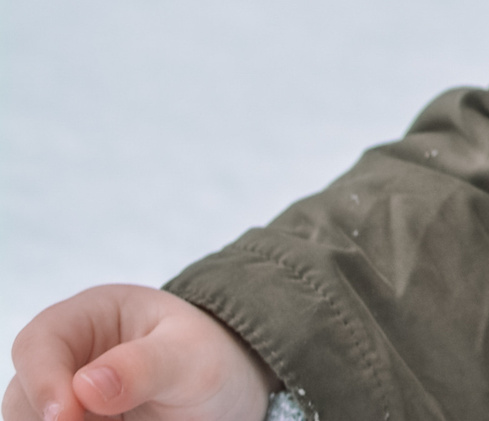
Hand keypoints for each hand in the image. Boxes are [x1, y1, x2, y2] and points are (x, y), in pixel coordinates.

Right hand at [5, 287, 277, 420]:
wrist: (226, 392)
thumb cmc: (208, 359)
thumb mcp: (192, 357)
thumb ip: (146, 366)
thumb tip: (85, 386)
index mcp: (89, 316)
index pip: (38, 343)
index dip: (42, 382)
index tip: (67, 416)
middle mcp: (65, 357)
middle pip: (24, 396)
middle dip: (56, 419)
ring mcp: (63, 397)